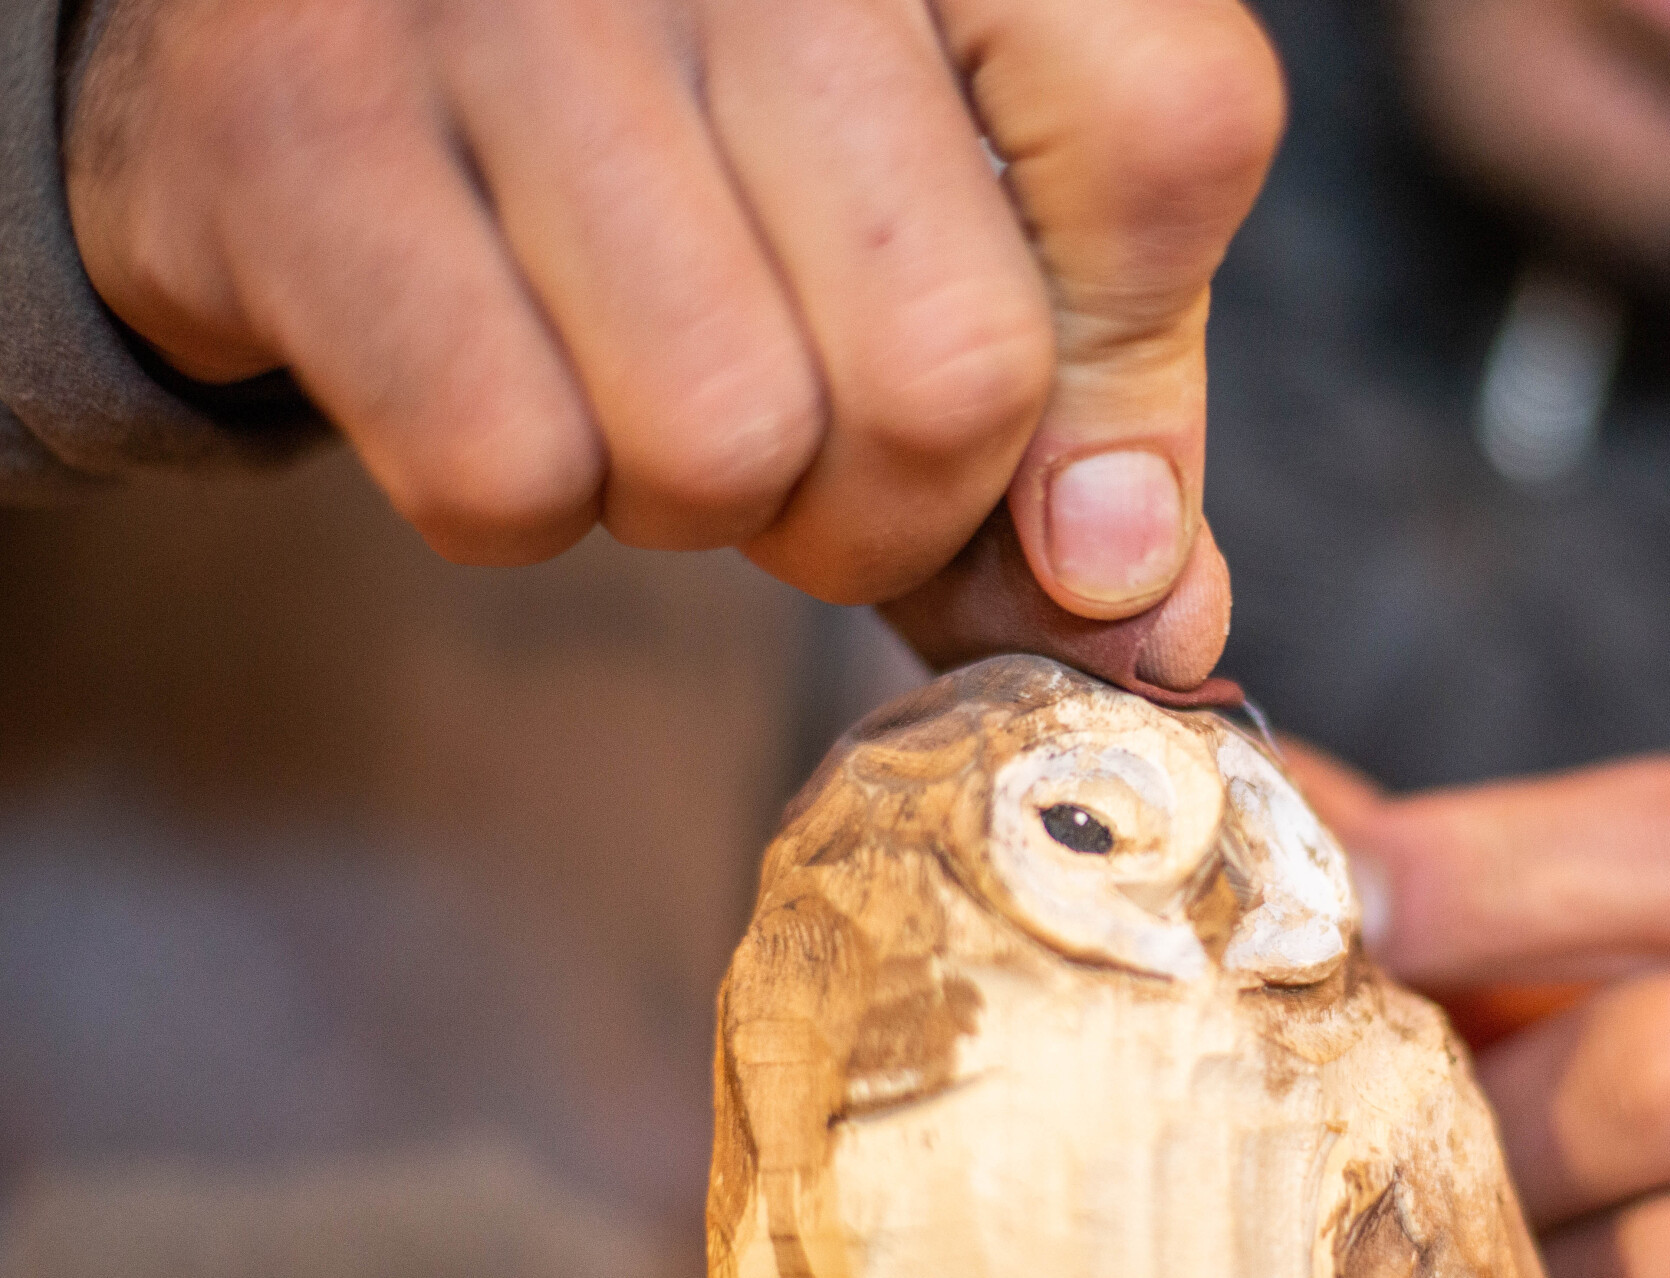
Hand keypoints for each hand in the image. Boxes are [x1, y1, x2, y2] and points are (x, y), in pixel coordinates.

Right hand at [63, 0, 1280, 686]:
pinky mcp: (300, 116)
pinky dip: (514, 498)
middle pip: (949, 365)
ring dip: (693, 503)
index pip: (1164, 133)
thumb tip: (1148, 622)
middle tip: (804, 454)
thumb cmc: (692, 136)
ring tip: (632, 380)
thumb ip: (1080, 392)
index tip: (1066, 506)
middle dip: (887, 511)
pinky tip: (492, 370)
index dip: (1123, 394)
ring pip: (724, 441)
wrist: (331, 29)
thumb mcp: (939, 213)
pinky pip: (505, 469)